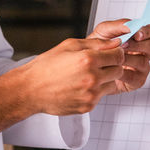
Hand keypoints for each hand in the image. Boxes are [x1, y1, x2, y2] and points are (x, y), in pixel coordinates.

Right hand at [0, 23, 125, 132]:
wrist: (31, 89)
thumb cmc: (47, 66)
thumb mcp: (70, 46)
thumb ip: (96, 43)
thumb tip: (115, 43)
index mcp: (88, 59)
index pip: (118, 55)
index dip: (116, 53)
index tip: (110, 54)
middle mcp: (92, 77)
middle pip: (119, 70)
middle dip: (112, 66)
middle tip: (99, 65)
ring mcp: (91, 94)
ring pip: (112, 84)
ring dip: (105, 79)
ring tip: (88, 76)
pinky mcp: (88, 106)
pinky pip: (101, 96)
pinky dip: (95, 91)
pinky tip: (81, 86)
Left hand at [102, 20, 149, 95]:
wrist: (89, 66)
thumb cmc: (99, 47)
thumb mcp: (103, 32)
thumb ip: (116, 26)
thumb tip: (129, 25)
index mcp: (139, 38)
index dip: (148, 32)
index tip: (137, 34)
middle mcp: (143, 52)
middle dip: (139, 45)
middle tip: (124, 45)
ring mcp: (141, 67)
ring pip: (143, 61)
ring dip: (128, 58)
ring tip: (115, 57)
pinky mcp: (137, 80)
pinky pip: (135, 76)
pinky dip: (123, 72)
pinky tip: (113, 69)